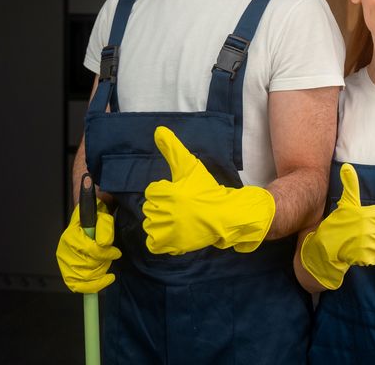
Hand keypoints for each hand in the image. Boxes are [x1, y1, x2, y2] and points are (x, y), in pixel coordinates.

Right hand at [56, 201, 120, 292]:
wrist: (86, 224)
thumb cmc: (95, 221)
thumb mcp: (103, 218)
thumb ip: (105, 228)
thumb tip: (104, 244)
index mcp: (71, 236)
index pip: (91, 251)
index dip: (107, 254)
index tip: (117, 253)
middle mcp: (64, 251)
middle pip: (88, 267)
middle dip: (104, 264)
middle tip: (110, 258)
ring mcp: (64, 263)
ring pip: (85, 278)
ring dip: (100, 273)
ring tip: (105, 264)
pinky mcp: (66, 273)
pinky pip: (76, 286)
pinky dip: (92, 286)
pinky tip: (104, 280)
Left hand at [142, 126, 275, 254]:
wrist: (224, 214)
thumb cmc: (207, 189)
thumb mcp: (189, 166)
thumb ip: (172, 148)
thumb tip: (158, 129)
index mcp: (166, 192)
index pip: (153, 191)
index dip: (166, 190)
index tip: (181, 193)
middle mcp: (164, 212)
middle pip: (151, 207)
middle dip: (163, 206)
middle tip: (182, 206)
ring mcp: (167, 231)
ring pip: (150, 225)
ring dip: (161, 223)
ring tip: (178, 219)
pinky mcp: (171, 245)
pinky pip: (154, 244)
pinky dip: (159, 240)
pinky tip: (172, 233)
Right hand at [300, 163, 374, 289]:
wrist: (326, 247)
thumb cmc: (337, 223)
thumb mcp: (346, 203)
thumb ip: (351, 185)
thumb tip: (347, 166)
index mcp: (369, 214)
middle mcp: (372, 229)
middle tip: (368, 230)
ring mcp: (371, 244)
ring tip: (364, 240)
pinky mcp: (369, 257)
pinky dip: (374, 254)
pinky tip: (363, 250)